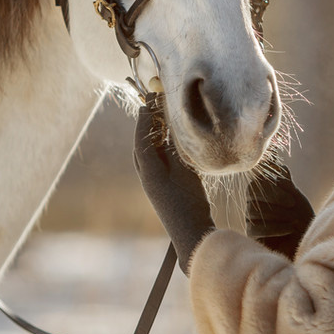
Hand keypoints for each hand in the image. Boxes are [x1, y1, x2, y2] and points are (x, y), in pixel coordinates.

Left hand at [133, 104, 214, 273]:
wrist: (192, 235)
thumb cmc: (188, 202)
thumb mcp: (183, 169)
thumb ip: (174, 147)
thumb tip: (167, 126)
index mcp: (148, 170)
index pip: (142, 137)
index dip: (146, 117)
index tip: (150, 99)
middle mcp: (147, 176)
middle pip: (141, 143)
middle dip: (146, 123)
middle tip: (153, 104)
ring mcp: (153, 184)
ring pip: (148, 152)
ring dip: (153, 134)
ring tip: (161, 118)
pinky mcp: (162, 189)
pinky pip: (156, 161)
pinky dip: (160, 147)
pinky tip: (170, 142)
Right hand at [245, 165, 314, 259]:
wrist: (306, 243)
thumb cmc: (301, 218)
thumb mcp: (296, 197)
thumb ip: (285, 182)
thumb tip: (276, 164)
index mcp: (261, 192)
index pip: (256, 181)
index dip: (272, 183)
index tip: (291, 187)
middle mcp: (253, 204)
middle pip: (252, 194)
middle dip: (274, 196)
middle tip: (293, 203)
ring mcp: (251, 220)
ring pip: (253, 210)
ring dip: (277, 213)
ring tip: (294, 219)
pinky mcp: (252, 236)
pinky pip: (255, 228)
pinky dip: (274, 227)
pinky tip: (289, 229)